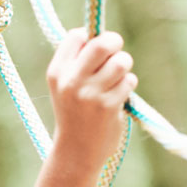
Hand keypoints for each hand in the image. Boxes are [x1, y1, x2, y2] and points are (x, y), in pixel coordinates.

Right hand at [45, 28, 137, 166]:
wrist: (76, 151)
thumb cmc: (74, 112)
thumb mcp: (64, 86)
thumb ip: (78, 61)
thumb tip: (101, 35)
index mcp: (57, 72)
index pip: (77, 36)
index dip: (91, 38)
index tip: (94, 51)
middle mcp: (71, 81)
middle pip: (102, 44)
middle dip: (114, 42)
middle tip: (116, 51)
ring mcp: (90, 94)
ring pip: (121, 62)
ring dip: (124, 66)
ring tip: (117, 77)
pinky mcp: (109, 106)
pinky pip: (129, 81)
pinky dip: (128, 85)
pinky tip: (118, 96)